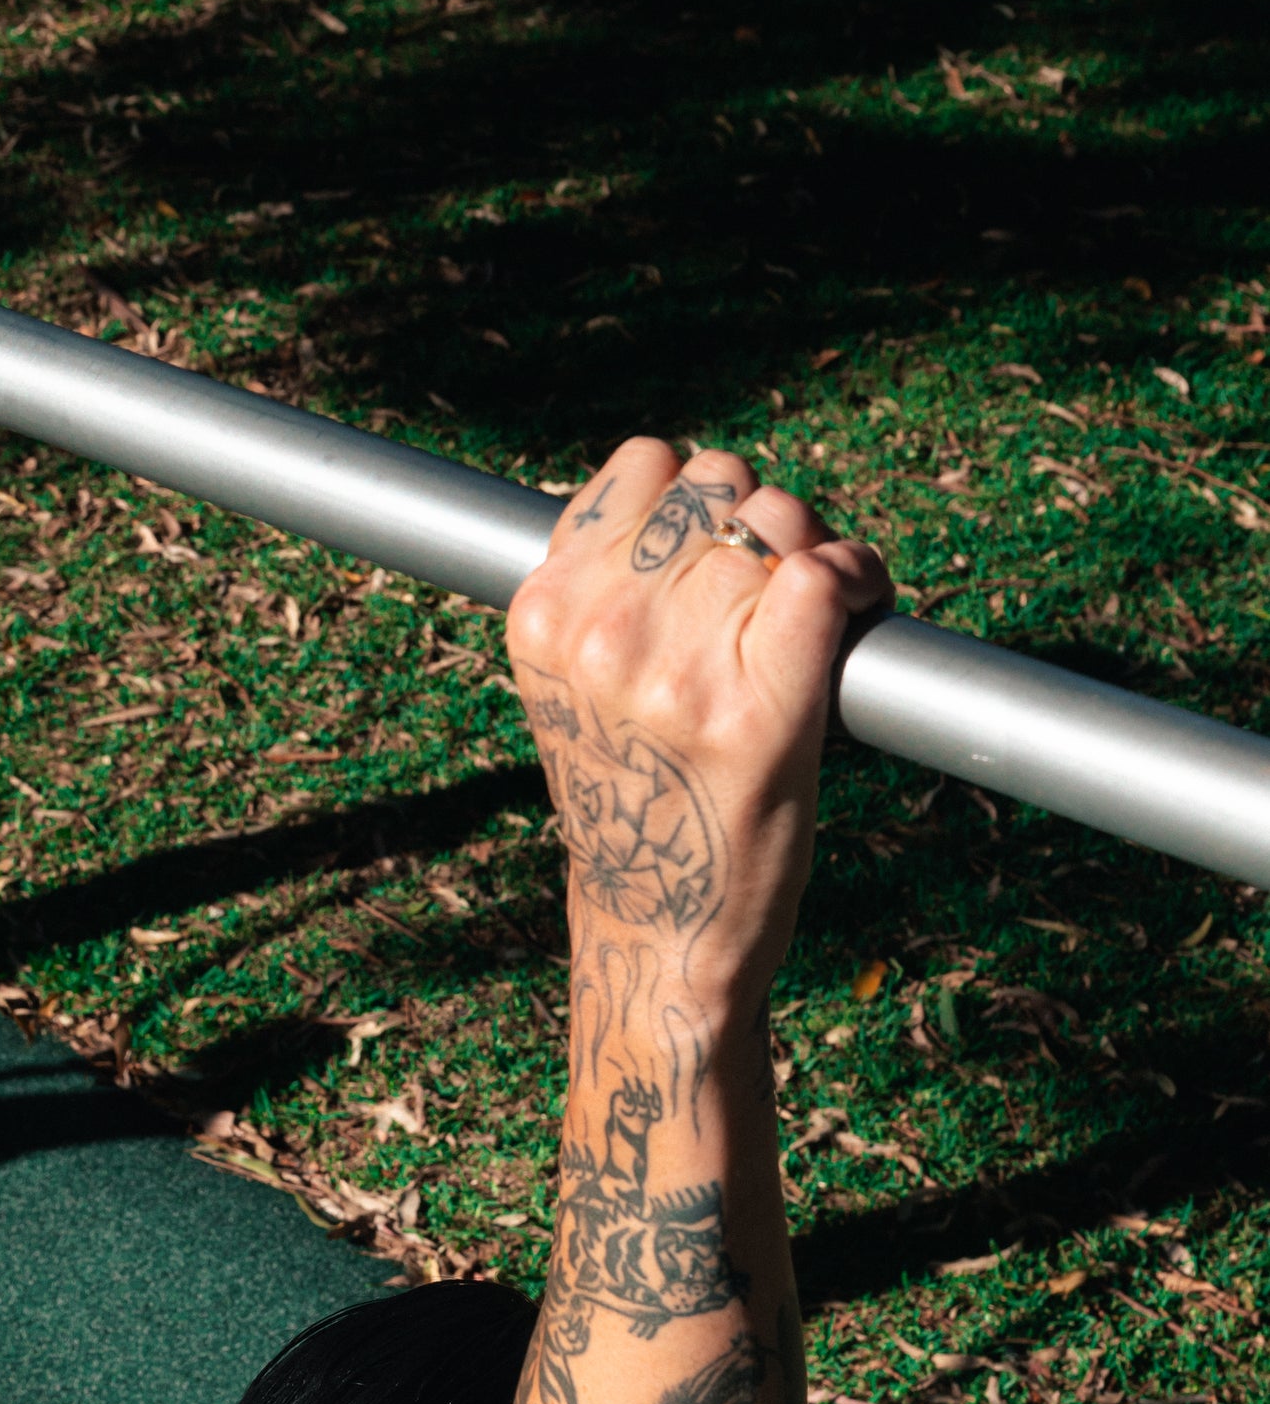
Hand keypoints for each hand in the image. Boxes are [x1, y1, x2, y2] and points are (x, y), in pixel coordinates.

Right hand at [507, 438, 890, 1006]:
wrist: (659, 934)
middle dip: (755, 526)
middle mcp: (601, 631)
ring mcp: (679, 669)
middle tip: (768, 599)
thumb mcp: (576, 688)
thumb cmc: (635, 805)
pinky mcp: (758, 708)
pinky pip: (821, 574)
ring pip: (773, 521)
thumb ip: (603, 591)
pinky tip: (860, 612)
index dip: (696, 502)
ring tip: (811, 623)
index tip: (716, 560)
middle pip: (716, 484)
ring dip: (812, 553)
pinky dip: (858, 578)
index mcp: (544, 613)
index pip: (643, 468)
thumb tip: (680, 488)